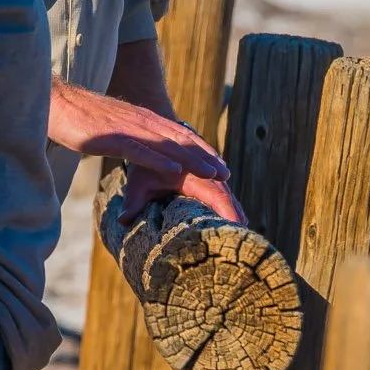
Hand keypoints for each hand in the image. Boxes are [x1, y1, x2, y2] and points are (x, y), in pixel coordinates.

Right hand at [49, 77, 242, 221]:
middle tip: (227, 174)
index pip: (177, 134)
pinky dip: (159, 160)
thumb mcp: (109, 129)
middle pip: (179, 140)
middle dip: (205, 157)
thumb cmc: (78, 119)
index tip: (219, 164)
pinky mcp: (111, 136)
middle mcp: (139, 120)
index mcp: (140, 119)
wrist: (53, 102)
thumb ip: (126, 137)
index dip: (200, 149)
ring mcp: (126, 127)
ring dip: (192, 160)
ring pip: (166, 145)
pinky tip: (175, 170)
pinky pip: (140, 150)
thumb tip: (136, 149)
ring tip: (213, 175)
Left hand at [122, 162, 245, 225]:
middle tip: (245, 235)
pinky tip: (237, 216)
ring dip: (234, 207)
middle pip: (225, 194)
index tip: (237, 225)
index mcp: (190, 173)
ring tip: (243, 229)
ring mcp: (207, 170)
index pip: (214, 193)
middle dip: (235, 213)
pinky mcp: (208, 172)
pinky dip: (229, 200)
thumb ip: (133, 202)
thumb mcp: (138, 182)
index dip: (227, 209)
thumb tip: (124, 220)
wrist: (154, 134)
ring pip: (225, 190)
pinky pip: (222, 187)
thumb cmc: (145, 162)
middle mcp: (203, 171)